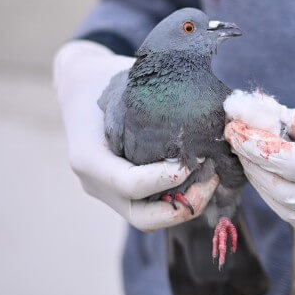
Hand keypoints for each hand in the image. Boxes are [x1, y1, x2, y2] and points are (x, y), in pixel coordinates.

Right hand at [53, 40, 218, 230]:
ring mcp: (107, 192)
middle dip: (183, 207)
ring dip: (185, 205)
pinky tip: (201, 178)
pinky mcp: (121, 192)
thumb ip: (158, 99)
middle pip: (142, 217)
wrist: (80, 85)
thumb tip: (213, 107)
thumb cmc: (107, 78)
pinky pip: (151, 205)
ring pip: (149, 217)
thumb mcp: (127, 81)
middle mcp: (95, 183)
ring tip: (212, 179)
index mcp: (89, 157)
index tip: (194, 160)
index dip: (165, 178)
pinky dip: (178, 199)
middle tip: (211, 180)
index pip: (129, 184)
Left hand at [224, 100, 294, 249]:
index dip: (254, 144)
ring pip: (291, 213)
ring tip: (258, 159)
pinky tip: (286, 181)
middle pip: (281, 192)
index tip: (234, 126)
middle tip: (240, 141)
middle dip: (254, 166)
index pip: (286, 162)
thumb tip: (265, 119)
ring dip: (268, 186)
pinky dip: (291, 202)